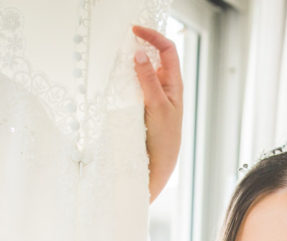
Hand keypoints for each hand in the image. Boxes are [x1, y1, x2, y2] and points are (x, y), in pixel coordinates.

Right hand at [132, 25, 182, 202]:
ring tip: (115, 55)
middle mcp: (164, 86)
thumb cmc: (163, 138)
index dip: (153, 36)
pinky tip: (113, 75)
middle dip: (140, 43)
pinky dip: (123, 75)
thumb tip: (139, 52)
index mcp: (174, 83)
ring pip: (142, 69)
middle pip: (154, 55)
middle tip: (120, 39)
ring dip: (130, 59)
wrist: (157, 165)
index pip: (167, 49)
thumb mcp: (156, 106)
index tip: (134, 30)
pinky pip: (132, 83)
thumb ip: (148, 80)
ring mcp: (152, 95)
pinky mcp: (140, 105)